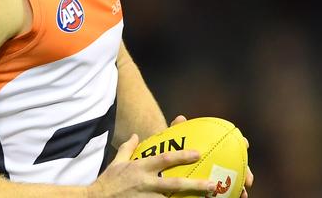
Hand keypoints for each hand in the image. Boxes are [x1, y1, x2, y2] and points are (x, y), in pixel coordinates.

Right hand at [88, 134, 216, 197]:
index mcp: (140, 168)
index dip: (181, 155)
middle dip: (194, 184)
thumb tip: (137, 135)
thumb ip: (128, 148)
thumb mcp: (117, 162)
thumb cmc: (109, 181)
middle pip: (174, 184)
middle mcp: (146, 183)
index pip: (164, 159)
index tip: (197, 153)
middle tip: (212, 185)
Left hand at [171, 115, 253, 197]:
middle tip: (248, 179)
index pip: (231, 142)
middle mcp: (219, 159)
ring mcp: (216, 172)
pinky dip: (227, 195)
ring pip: (233, 180)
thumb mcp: (173, 138)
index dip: (241, 142)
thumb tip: (181, 119)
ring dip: (240, 187)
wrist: (168, 162)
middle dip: (246, 171)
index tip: (245, 144)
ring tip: (242, 194)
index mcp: (214, 145)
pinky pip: (221, 191)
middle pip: (238, 164)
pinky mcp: (210, 185)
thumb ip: (177, 129)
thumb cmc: (173, 147)